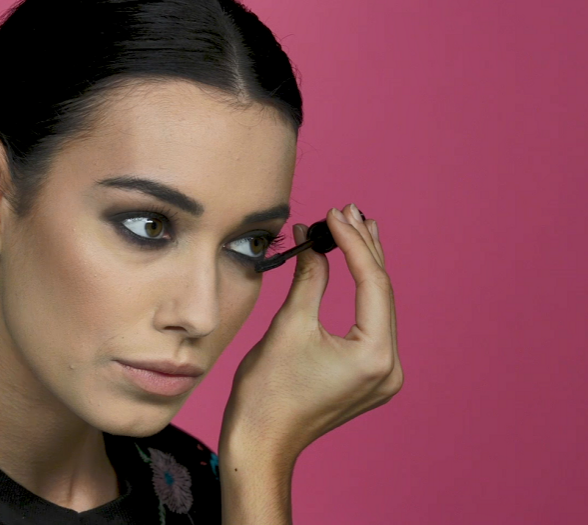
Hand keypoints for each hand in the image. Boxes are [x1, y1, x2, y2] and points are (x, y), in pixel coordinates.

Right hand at [221, 203, 402, 460]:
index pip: (372, 283)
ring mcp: (383, 375)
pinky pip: (372, 325)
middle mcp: (389, 367)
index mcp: (373, 355)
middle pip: (382, 293)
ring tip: (358, 227)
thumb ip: (311, 277)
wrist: (261, 441)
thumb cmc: (267, 391)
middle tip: (350, 210)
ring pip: (379, 307)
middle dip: (364, 249)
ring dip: (366, 268)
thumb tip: (313, 239)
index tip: (335, 213)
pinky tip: (356, 268)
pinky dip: (361, 295)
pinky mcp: (370, 377)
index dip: (353, 242)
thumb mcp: (289, 325)